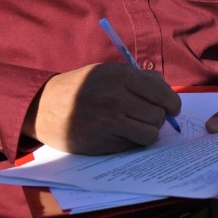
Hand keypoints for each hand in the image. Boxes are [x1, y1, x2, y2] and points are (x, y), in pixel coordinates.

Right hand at [22, 62, 181, 154]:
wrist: (45, 106)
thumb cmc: (82, 86)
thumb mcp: (109, 71)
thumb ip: (139, 78)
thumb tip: (167, 91)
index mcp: (121, 76)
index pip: (163, 94)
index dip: (172, 104)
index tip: (171, 108)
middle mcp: (117, 98)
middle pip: (158, 116)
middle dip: (158, 118)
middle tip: (147, 116)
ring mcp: (110, 122)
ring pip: (150, 134)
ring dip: (147, 132)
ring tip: (136, 126)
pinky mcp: (103, 142)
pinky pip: (133, 145)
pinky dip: (132, 141)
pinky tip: (121, 133)